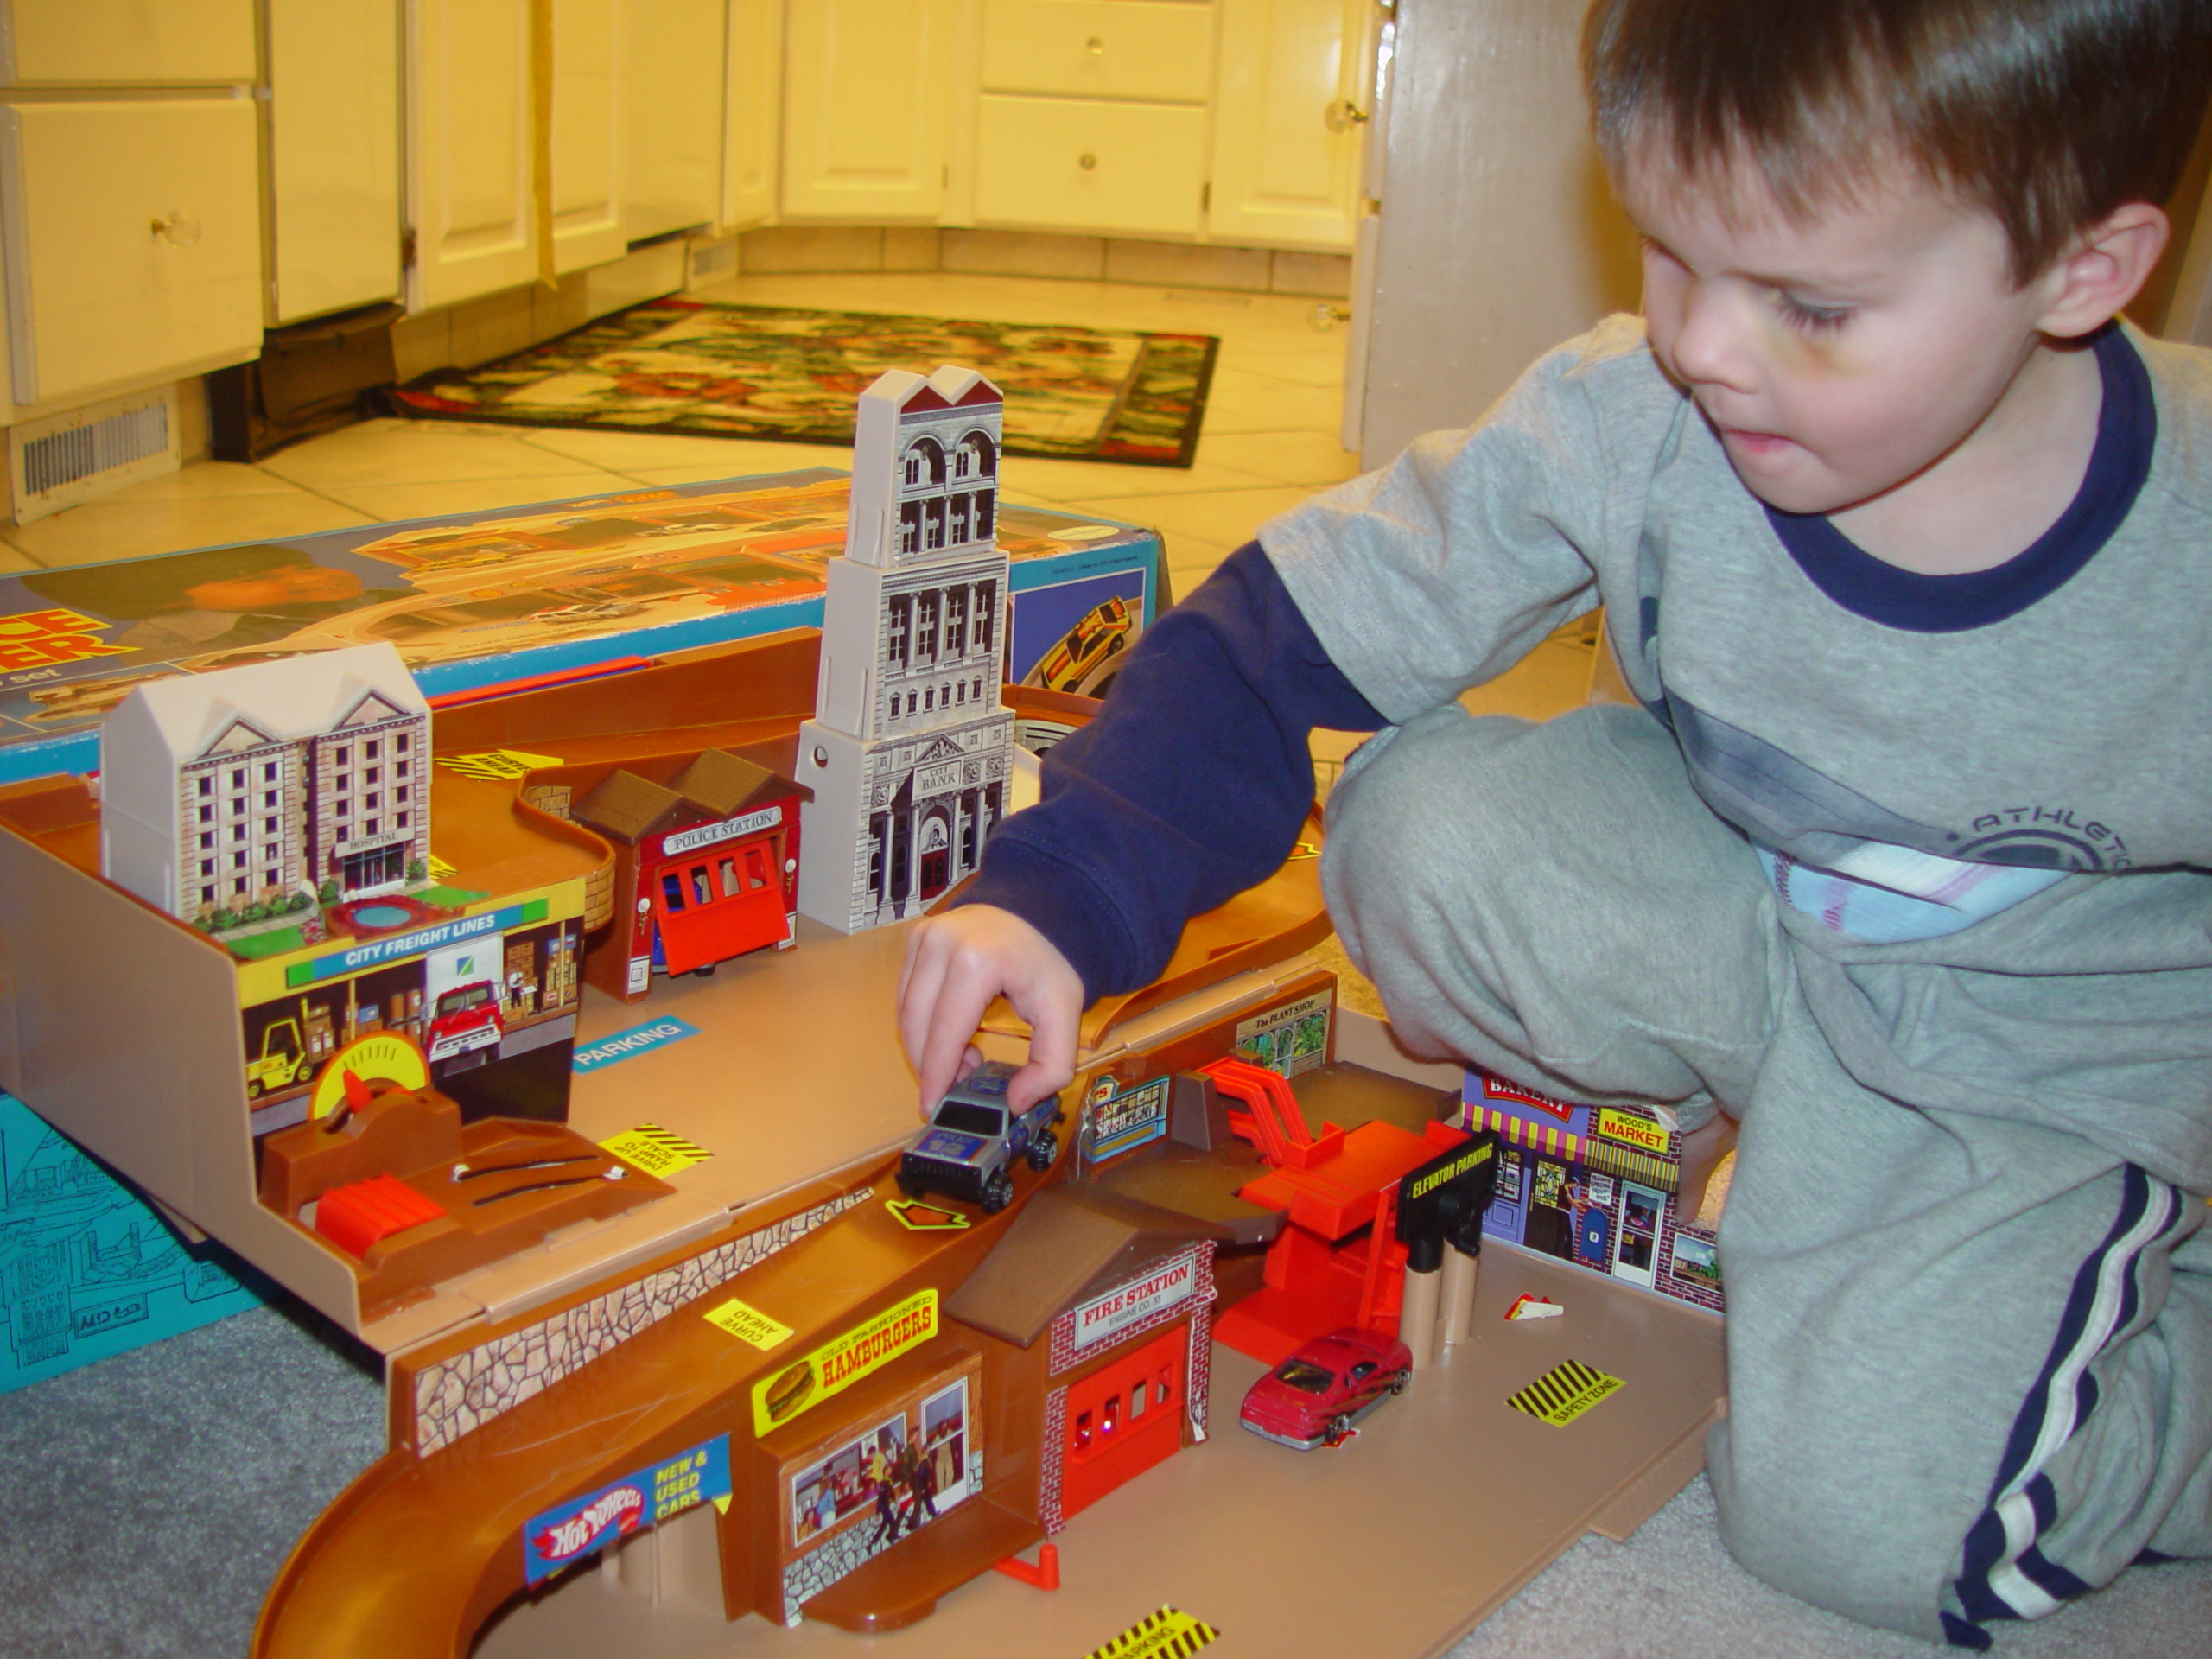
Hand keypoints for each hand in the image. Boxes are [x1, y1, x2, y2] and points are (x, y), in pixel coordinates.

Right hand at [898, 905, 1081, 1113]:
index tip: (933, 1106)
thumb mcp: (1065, 1015)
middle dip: (930, 1065)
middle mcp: (942, 944)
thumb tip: (1015, 1102)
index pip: (944, 1034)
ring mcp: (925, 937)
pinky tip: (950, 1032)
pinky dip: (920, 1023)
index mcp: (978, 962)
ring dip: (923, 1046)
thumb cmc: (1048, 964)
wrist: (1040, 911)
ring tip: (959, 1058)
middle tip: (954, 1086)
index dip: (936, 1076)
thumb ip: (1051, 1066)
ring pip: (905, 1012)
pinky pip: (905, 994)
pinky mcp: (916, 938)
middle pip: (918, 1026)